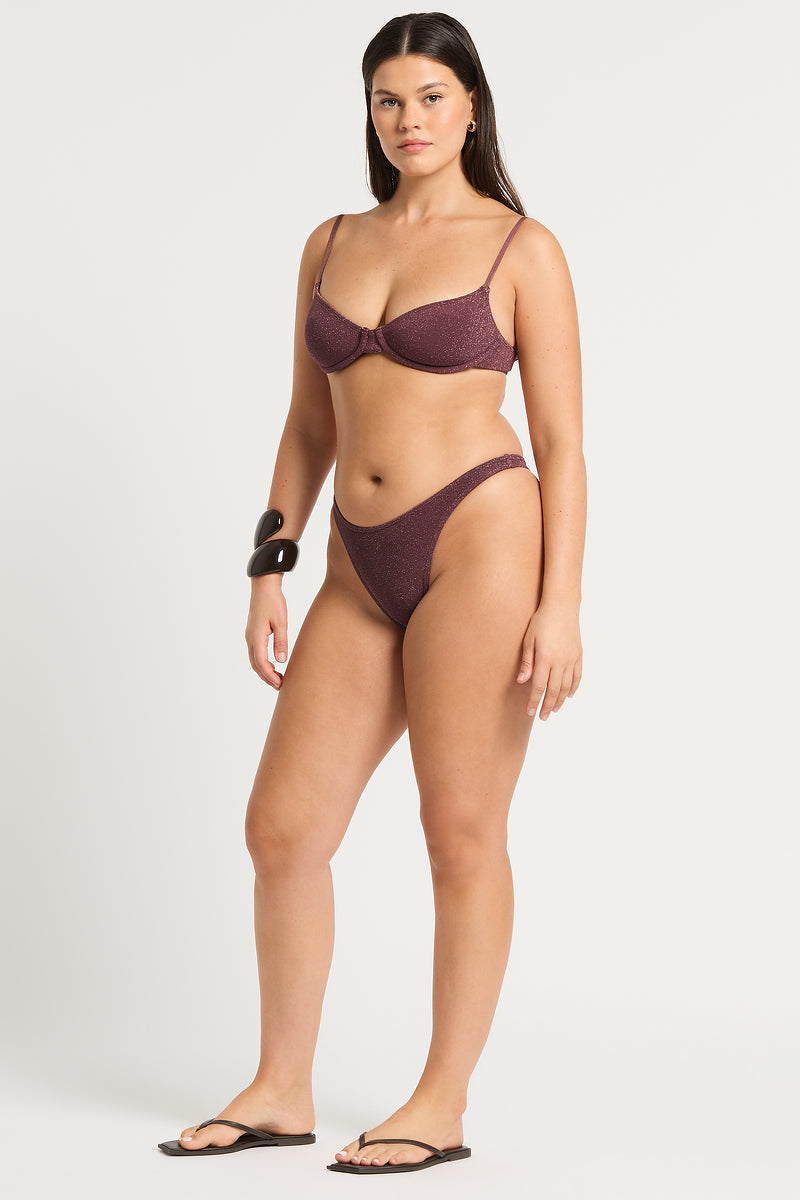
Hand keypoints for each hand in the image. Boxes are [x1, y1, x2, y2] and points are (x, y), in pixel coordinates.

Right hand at [245, 575, 288, 688]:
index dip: (270, 676)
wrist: (264, 586)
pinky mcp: (253, 633)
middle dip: (267, 677)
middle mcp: (250, 638)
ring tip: (278, 678)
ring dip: (265, 671)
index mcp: (256, 637)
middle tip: (280, 686)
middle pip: (256, 665)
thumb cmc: (273, 601)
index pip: (262, 663)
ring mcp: (250, 636)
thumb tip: (282, 660)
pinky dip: (263, 662)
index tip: (280, 684)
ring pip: (255, 660)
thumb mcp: (281, 622)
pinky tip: (273, 664)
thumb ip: (281, 642)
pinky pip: (256, 652)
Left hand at [517, 599, 581, 718]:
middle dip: (547, 705)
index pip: (538, 686)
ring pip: (567, 686)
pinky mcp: (579, 655)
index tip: (530, 712)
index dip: (534, 701)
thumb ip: (527, 662)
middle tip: (542, 717)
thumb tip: (522, 681)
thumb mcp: (528, 640)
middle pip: (554, 690)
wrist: (562, 607)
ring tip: (554, 709)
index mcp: (545, 658)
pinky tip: (569, 695)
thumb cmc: (541, 621)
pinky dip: (574, 688)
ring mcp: (571, 659)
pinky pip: (578, 676)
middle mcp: (560, 661)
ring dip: (560, 700)